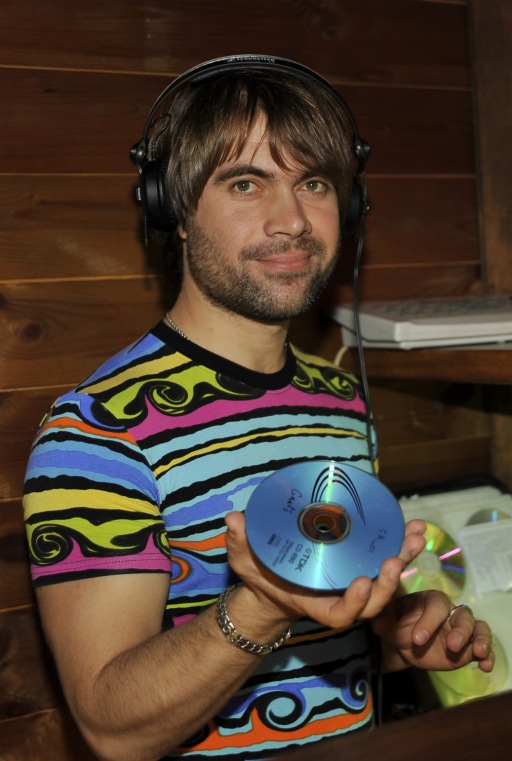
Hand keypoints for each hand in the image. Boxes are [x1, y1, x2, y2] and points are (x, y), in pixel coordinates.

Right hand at [225, 512, 426, 631]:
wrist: (276, 580)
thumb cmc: (261, 576)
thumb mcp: (245, 561)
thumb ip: (240, 544)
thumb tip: (234, 519)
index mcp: (316, 605)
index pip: (342, 614)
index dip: (356, 604)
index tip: (363, 584)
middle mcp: (340, 599)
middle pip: (374, 602)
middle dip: (389, 582)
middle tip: (394, 557)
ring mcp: (353, 585)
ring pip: (386, 582)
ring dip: (403, 558)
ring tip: (415, 535)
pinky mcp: (361, 568)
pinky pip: (385, 562)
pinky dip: (401, 547)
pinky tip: (412, 527)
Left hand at [372, 590, 494, 672]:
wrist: (400, 643)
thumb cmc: (395, 623)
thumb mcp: (386, 619)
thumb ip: (383, 619)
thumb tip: (381, 624)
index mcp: (430, 600)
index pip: (436, 606)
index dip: (429, 621)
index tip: (418, 639)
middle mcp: (449, 612)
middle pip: (463, 615)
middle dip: (460, 630)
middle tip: (452, 646)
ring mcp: (460, 631)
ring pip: (478, 628)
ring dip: (480, 639)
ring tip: (478, 652)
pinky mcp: (466, 649)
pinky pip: (482, 649)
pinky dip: (487, 655)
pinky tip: (485, 666)